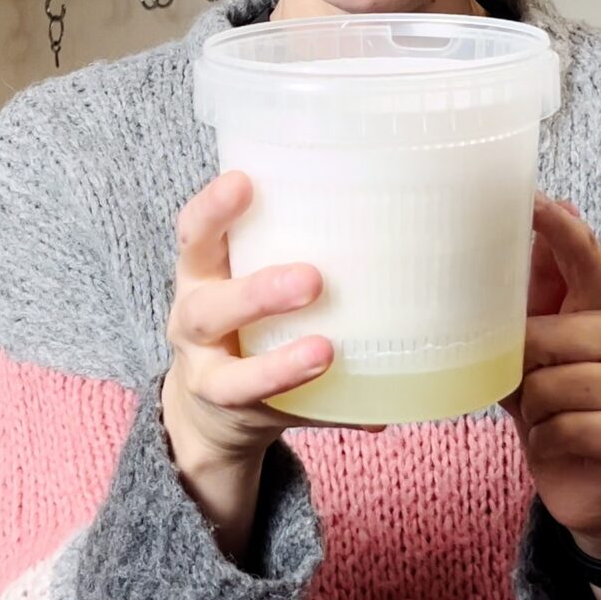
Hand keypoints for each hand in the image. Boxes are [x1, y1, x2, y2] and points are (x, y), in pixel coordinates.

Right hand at [160, 171, 374, 556]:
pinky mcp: (241, 417)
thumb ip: (296, 245)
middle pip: (208, 308)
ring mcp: (209, 377)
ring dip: (282, 364)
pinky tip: (367, 411)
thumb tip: (407, 211)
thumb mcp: (251, 274)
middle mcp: (193, 324)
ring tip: (325, 352)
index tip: (245, 183)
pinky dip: (321, 408)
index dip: (213, 208)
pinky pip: (276, 414)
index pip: (193, 235)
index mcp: (201, 274)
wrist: (210, 406)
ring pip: (234, 376)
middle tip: (313, 279)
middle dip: (258, 293)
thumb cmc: (249, 316)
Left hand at [507, 195, 600, 561]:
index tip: (532, 198)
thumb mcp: (542, 348)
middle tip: (532, 391)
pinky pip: (562, 428)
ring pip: (548, 388)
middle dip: (521, 372)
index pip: (587, 256)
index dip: (559, 227)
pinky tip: (561, 444)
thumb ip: (540, 293)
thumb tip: (541, 215)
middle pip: (542, 337)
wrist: (593, 485)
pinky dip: (546, 443)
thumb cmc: (560, 405)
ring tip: (550, 420)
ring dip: (533, 414)